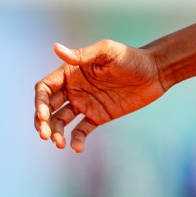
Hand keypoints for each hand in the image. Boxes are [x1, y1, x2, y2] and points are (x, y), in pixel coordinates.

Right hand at [34, 40, 166, 152]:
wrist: (156, 72)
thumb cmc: (132, 57)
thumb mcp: (107, 52)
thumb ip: (82, 55)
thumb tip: (56, 48)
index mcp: (71, 72)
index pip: (45, 88)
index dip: (39, 102)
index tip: (43, 116)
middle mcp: (74, 89)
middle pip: (48, 107)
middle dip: (42, 122)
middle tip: (45, 135)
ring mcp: (85, 103)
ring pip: (61, 121)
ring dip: (56, 133)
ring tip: (59, 144)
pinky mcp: (98, 116)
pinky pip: (81, 130)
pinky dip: (76, 140)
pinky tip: (76, 148)